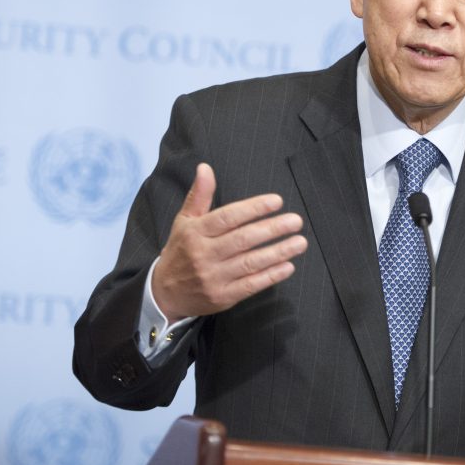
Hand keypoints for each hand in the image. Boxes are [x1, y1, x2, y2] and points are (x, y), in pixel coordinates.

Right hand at [152, 163, 306, 320]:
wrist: (165, 293)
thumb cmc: (181, 250)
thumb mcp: (184, 221)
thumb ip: (199, 195)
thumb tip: (205, 167)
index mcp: (195, 232)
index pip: (228, 217)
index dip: (253, 208)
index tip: (277, 201)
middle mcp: (204, 254)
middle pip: (243, 239)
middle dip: (272, 229)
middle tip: (296, 221)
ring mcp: (213, 277)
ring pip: (250, 262)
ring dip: (278, 252)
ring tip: (299, 242)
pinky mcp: (222, 297)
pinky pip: (250, 285)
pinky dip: (271, 276)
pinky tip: (288, 266)